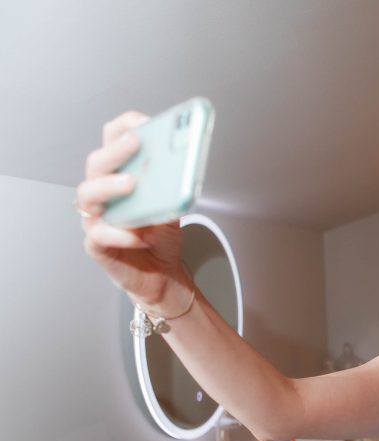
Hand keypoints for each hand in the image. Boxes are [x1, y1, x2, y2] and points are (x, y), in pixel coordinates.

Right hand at [78, 111, 188, 310]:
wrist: (162, 274)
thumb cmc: (161, 235)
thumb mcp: (173, 205)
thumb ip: (174, 185)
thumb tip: (184, 164)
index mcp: (120, 174)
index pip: (112, 140)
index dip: (124, 127)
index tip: (142, 121)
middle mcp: (102, 192)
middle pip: (97, 163)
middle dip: (116, 150)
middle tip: (136, 143)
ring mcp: (96, 217)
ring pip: (88, 194)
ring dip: (109, 186)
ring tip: (132, 184)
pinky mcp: (97, 244)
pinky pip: (100, 235)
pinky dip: (121, 233)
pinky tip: (141, 234)